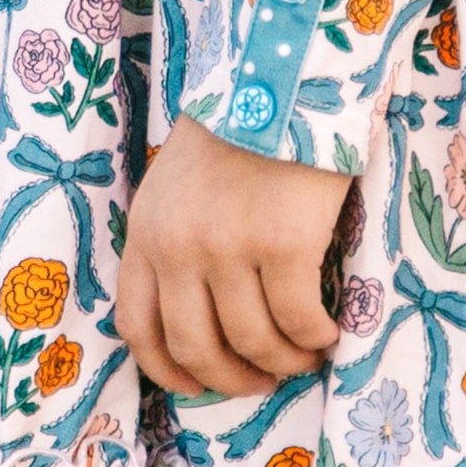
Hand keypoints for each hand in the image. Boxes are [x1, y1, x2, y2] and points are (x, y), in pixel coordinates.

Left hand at [117, 114, 354, 403]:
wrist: (283, 80)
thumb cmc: (239, 132)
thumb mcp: (176, 186)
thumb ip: (173, 243)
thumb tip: (198, 319)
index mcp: (146, 232)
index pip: (137, 326)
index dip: (168, 370)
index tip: (200, 385)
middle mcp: (178, 246)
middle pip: (194, 347)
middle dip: (232, 378)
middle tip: (263, 381)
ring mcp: (228, 247)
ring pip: (252, 341)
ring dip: (284, 361)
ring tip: (306, 356)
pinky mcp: (282, 243)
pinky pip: (298, 319)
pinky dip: (315, 338)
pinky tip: (328, 332)